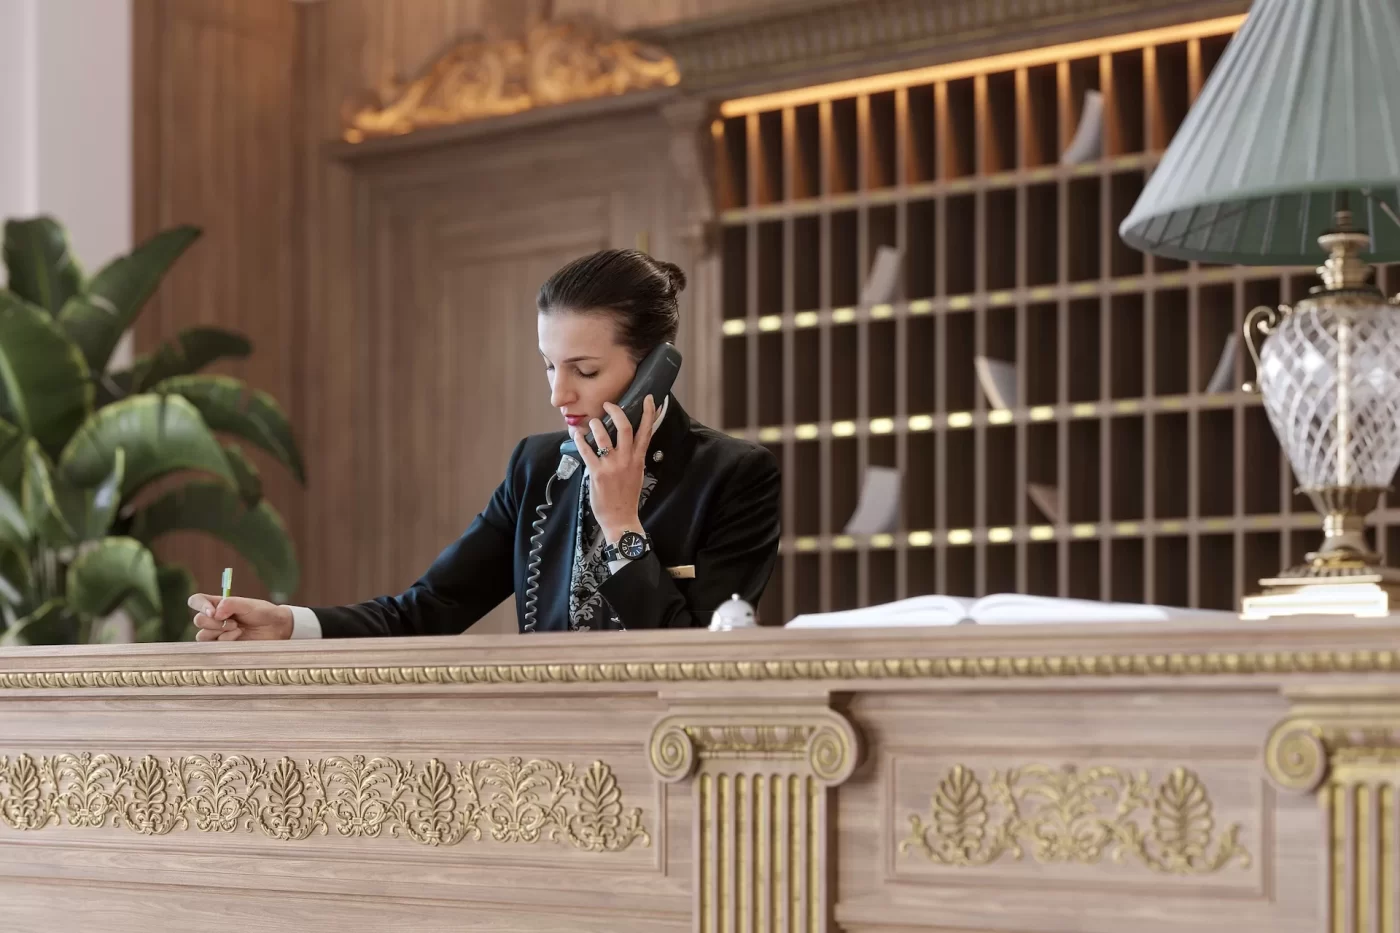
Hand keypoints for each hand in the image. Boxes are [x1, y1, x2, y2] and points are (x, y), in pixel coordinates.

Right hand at [189, 594, 293, 641]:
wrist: (276, 628)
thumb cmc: (263, 613)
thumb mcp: (249, 604)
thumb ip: (231, 604)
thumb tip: (214, 613)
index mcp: (218, 604)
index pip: (197, 601)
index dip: (200, 605)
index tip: (213, 612)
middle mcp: (214, 618)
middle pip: (198, 620)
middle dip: (213, 622)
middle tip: (233, 622)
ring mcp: (217, 633)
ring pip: (202, 635)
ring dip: (220, 632)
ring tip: (238, 628)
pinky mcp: (222, 645)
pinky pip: (213, 645)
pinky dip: (225, 640)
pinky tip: (239, 635)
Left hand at [572, 394, 659, 544]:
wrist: (621, 519)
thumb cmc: (627, 497)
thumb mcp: (637, 474)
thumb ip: (634, 457)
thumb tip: (628, 442)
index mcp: (638, 459)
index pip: (646, 431)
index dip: (648, 413)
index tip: (648, 398)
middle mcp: (626, 459)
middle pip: (625, 427)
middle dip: (615, 411)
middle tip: (608, 404)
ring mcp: (611, 466)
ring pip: (603, 435)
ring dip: (595, 425)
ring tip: (592, 423)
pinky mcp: (596, 473)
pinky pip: (586, 450)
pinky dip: (580, 440)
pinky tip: (577, 434)